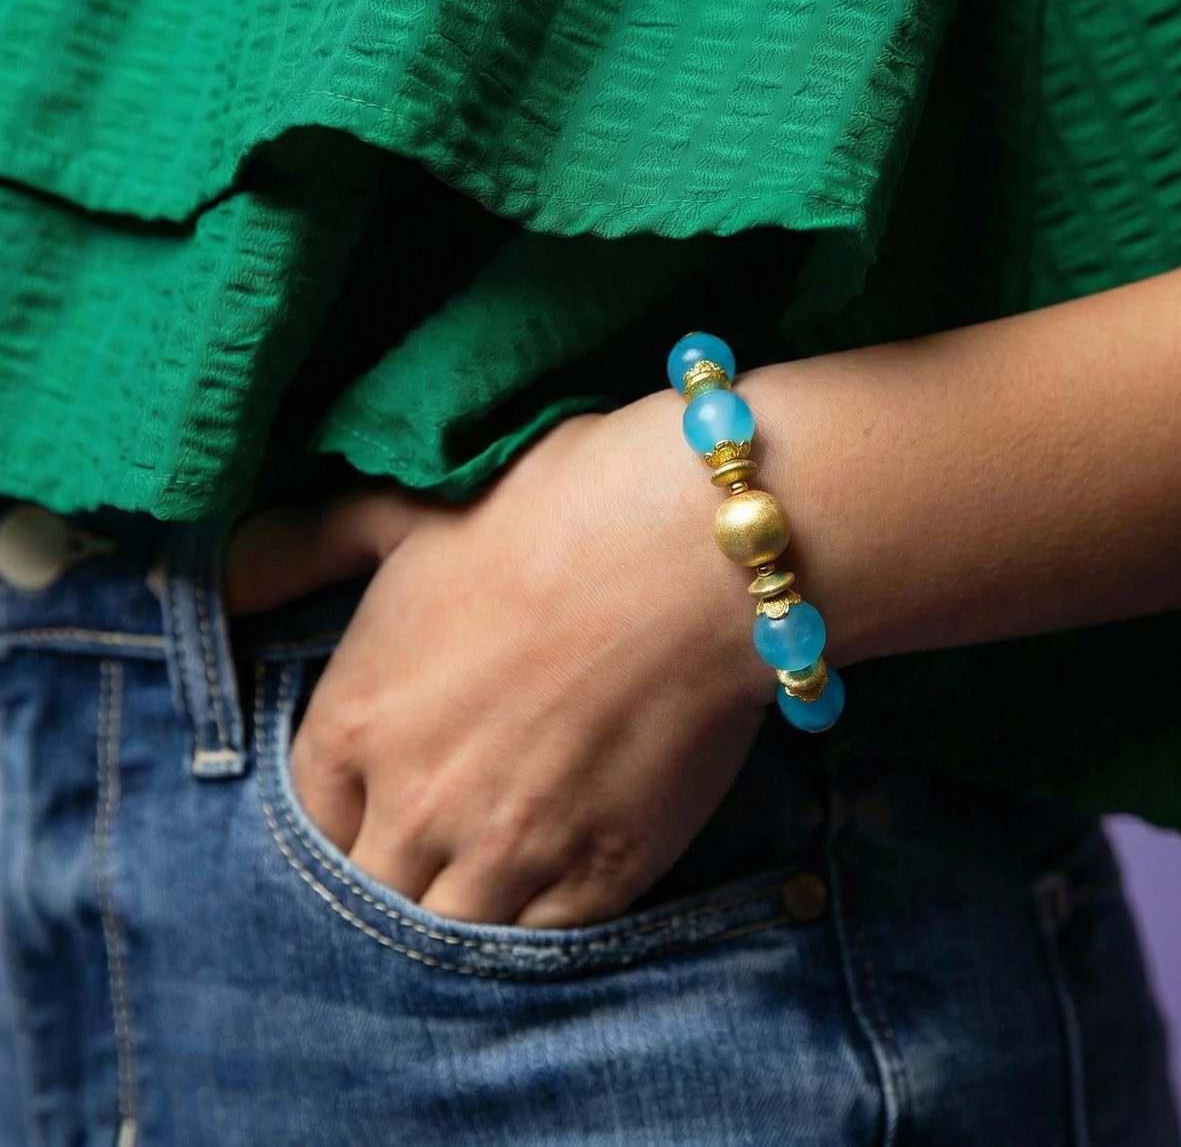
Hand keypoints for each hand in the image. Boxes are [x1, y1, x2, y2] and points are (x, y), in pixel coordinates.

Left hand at [224, 392, 774, 927]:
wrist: (689, 547)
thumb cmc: (549, 512)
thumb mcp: (400, 510)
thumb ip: (295, 549)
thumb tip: (214, 576)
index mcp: (357, 721)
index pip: (307, 822)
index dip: (342, 816)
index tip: (377, 801)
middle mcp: (415, 804)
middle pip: (367, 895)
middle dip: (388, 876)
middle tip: (436, 841)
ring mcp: (508, 851)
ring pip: (444, 936)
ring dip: (455, 912)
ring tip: (488, 872)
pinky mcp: (600, 875)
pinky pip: (537, 945)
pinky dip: (531, 929)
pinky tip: (546, 887)